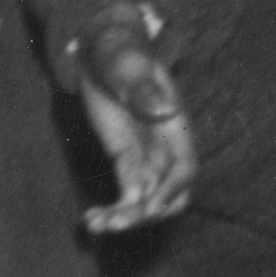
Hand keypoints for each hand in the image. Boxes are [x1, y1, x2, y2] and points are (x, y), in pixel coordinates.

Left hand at [67, 15, 196, 233]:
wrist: (101, 52)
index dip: (172, 190)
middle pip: (171, 194)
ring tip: (96, 224)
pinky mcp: (124, 161)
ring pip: (147, 201)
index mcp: (174, 123)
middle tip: (117, 223)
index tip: (148, 207)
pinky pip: (125, 194)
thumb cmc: (119, 52)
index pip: (186, 167)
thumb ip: (143, 86)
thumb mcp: (128, 65)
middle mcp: (165, 146)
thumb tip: (165, 110)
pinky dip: (112, 211)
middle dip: (148, 214)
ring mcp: (145, 156)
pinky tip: (90, 219)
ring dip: (127, 218)